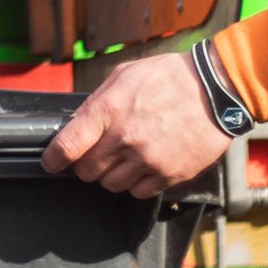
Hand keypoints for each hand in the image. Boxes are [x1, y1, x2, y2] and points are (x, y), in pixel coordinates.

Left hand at [44, 52, 237, 199]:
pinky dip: (136, 183)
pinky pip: (139, 192)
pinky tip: (145, 165)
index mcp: (109, 110)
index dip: (53, 159)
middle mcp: (125, 138)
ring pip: (111, 185)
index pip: (68, 145)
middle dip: (86, 165)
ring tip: (126, 156)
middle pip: (87, 172)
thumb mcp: (125, 75)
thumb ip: (98, 101)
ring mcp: (148, 159)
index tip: (51, 163)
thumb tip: (77, 124)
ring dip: (112, 175)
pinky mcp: (169, 174)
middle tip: (97, 154)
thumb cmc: (170, 77)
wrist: (216, 90)